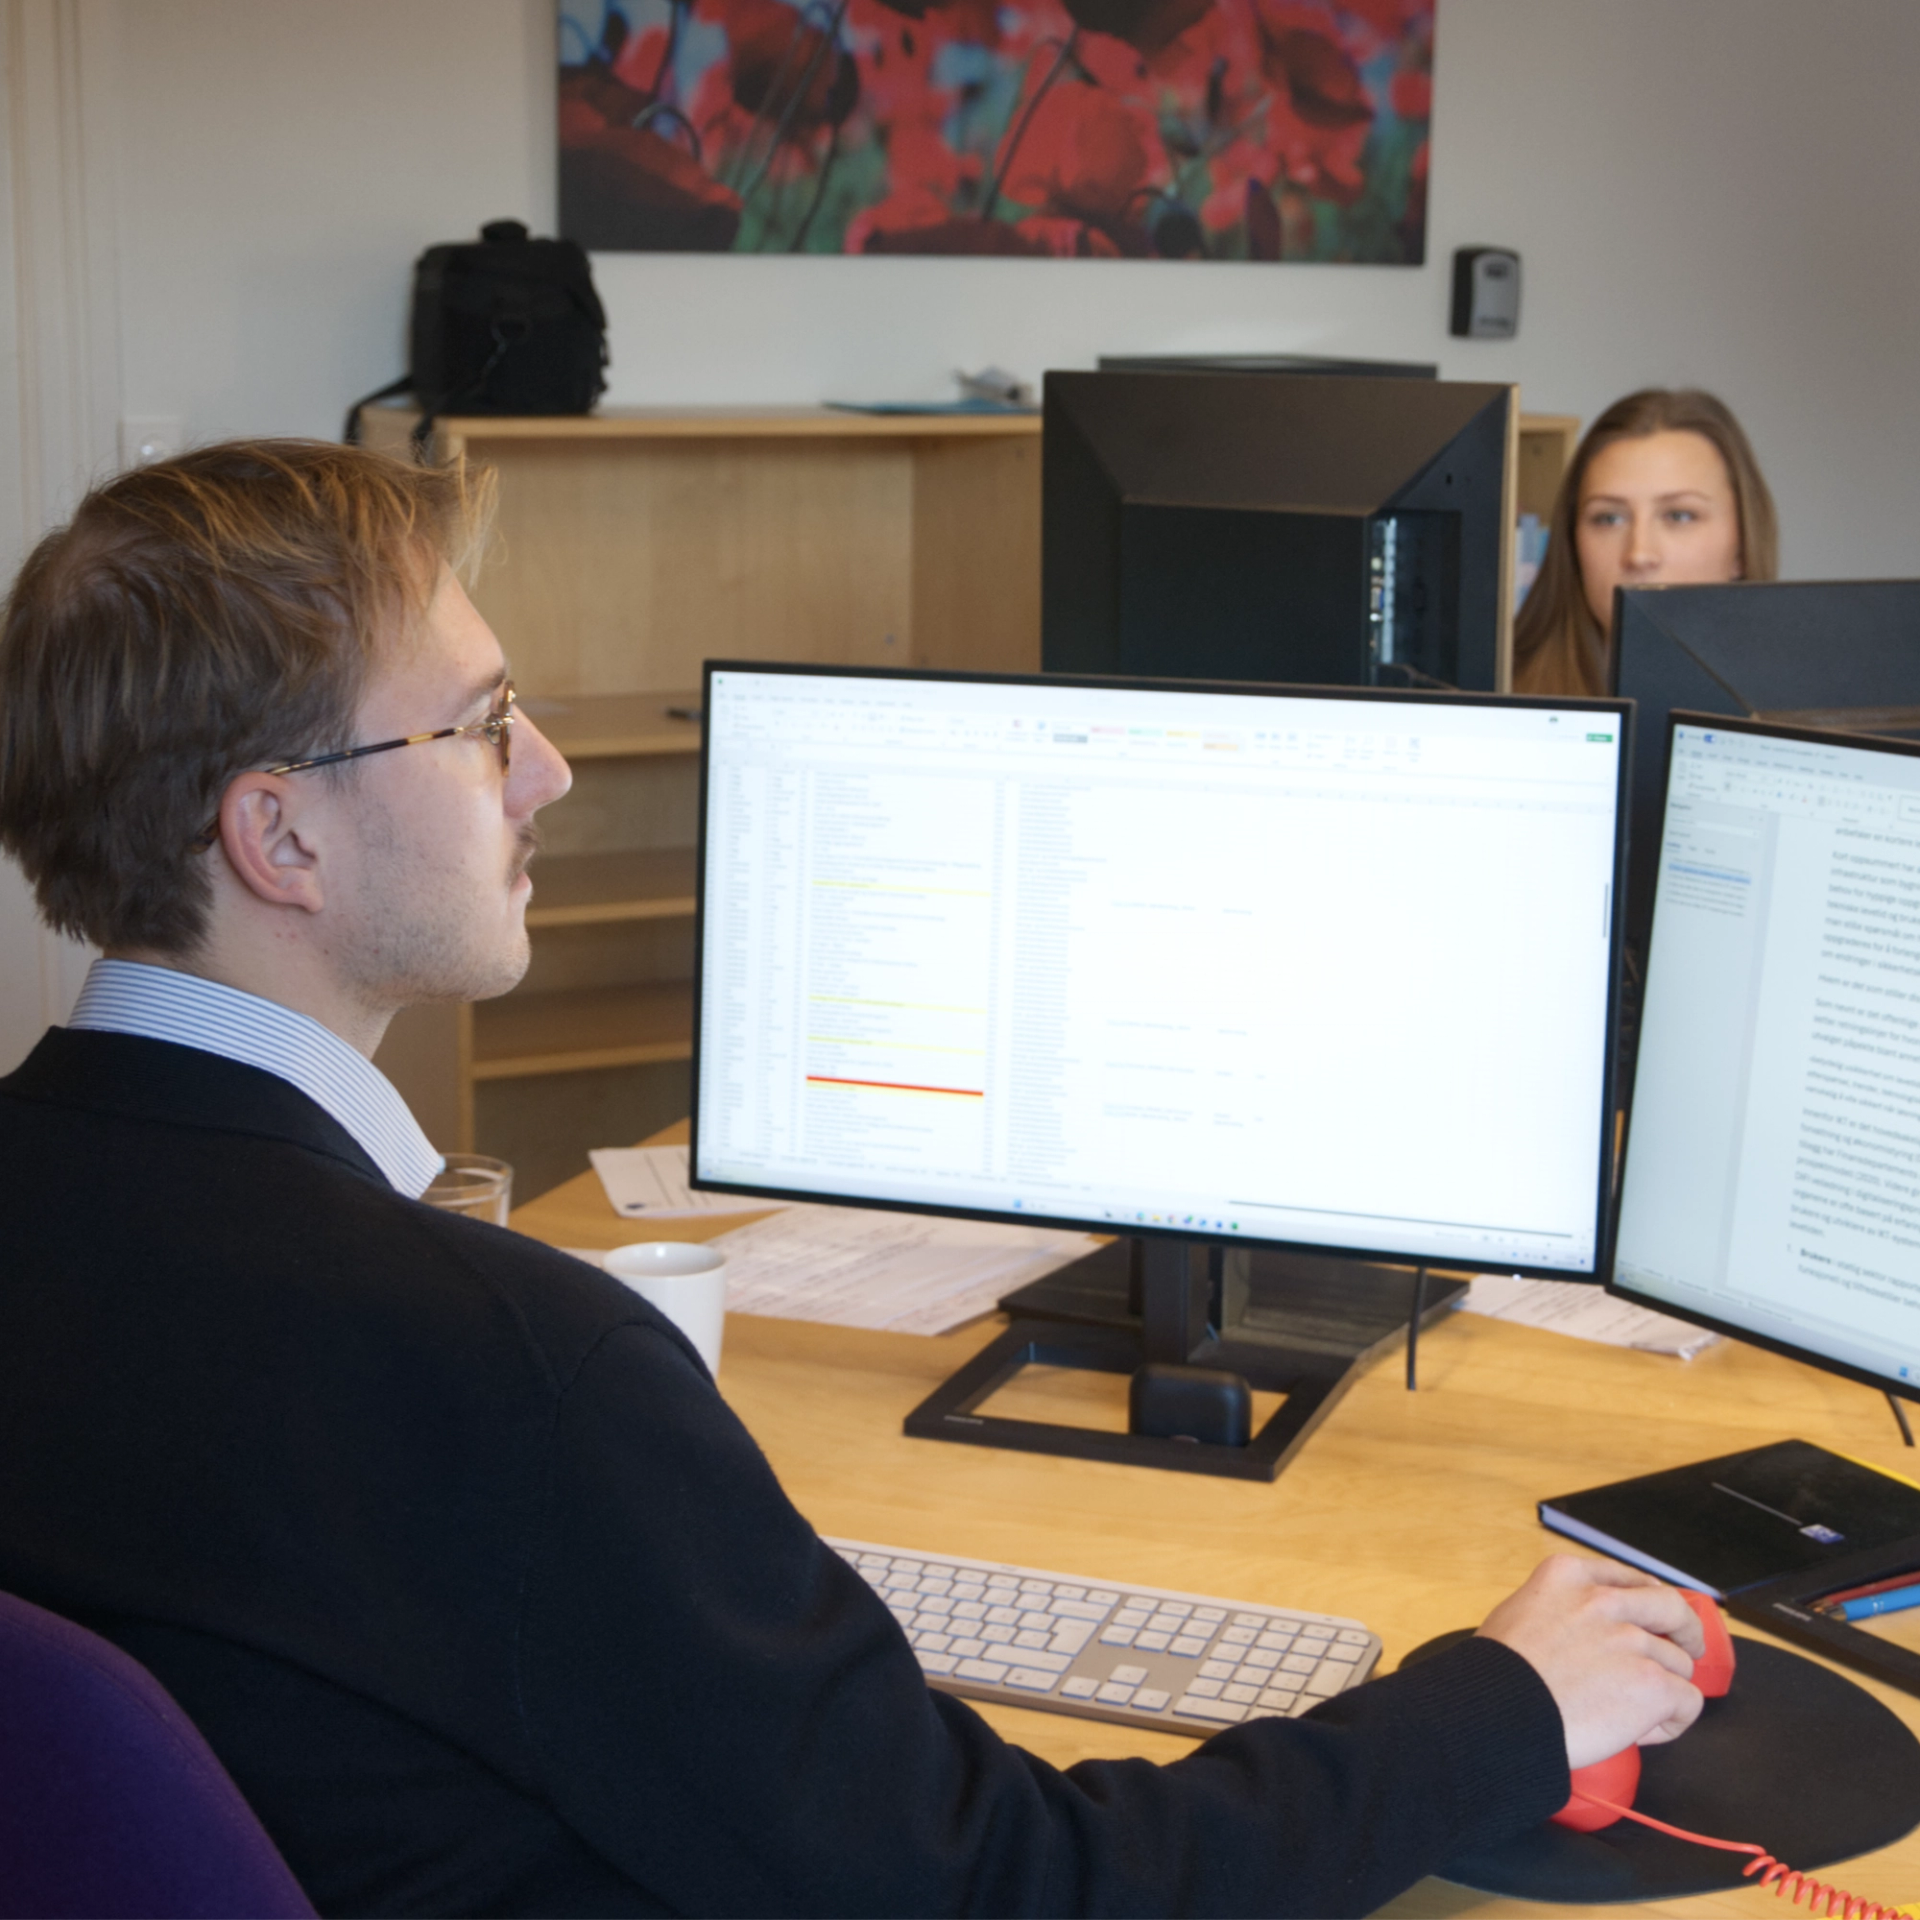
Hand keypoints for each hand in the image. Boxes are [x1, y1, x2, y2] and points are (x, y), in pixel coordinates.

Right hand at [1476, 1555, 1704, 1768]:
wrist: (1500, 1709)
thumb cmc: (1497, 1672)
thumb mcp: (1518, 1611)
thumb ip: (1555, 1607)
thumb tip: (1576, 1631)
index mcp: (1567, 1576)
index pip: (1626, 1577)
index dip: (1646, 1598)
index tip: (1654, 1615)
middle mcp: (1603, 1600)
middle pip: (1670, 1607)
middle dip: (1686, 1628)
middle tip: (1689, 1648)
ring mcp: (1631, 1640)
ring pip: (1677, 1663)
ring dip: (1661, 1687)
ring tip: (1630, 1713)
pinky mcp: (1652, 1683)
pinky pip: (1687, 1702)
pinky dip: (1672, 1721)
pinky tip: (1644, 1731)